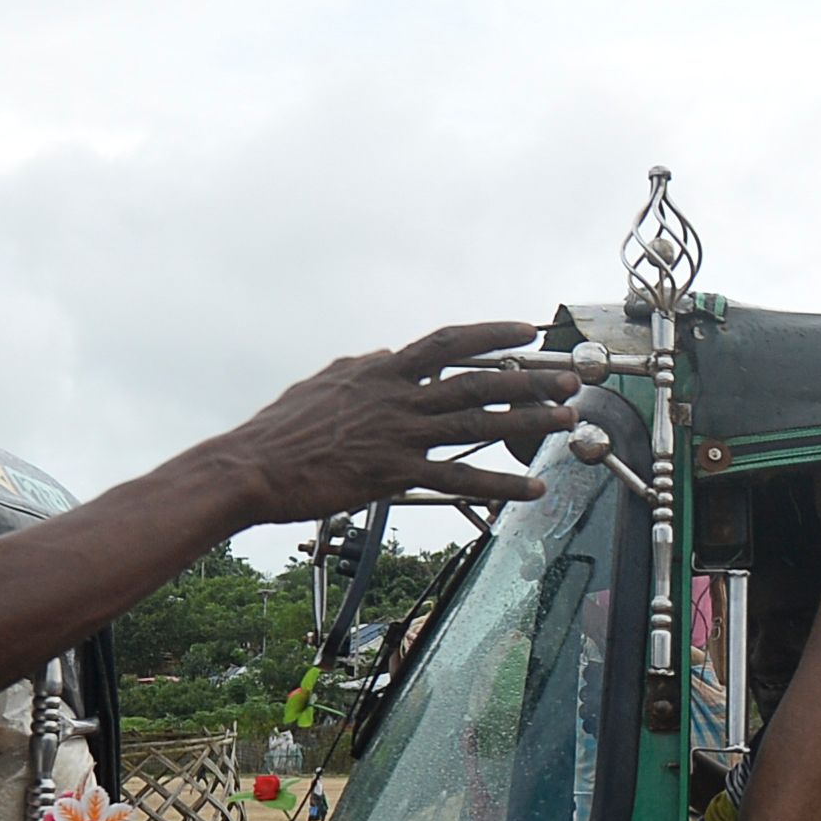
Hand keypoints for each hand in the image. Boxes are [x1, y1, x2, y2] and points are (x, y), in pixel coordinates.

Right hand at [210, 324, 568, 520]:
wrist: (250, 467)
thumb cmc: (280, 430)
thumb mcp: (323, 382)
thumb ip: (360, 368)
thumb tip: (385, 352)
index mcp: (380, 371)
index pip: (447, 343)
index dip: (491, 335)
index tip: (528, 332)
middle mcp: (396, 396)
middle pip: (476, 381)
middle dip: (528, 379)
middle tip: (570, 379)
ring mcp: (397, 434)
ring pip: (476, 424)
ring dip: (526, 422)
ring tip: (566, 420)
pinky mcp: (393, 473)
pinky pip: (458, 480)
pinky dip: (499, 485)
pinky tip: (532, 488)